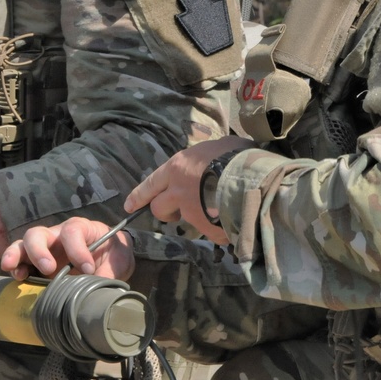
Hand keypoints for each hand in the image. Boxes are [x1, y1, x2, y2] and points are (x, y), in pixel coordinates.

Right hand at [1, 217, 135, 281]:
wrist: (112, 259)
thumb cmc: (113, 255)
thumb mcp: (119, 262)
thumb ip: (108, 275)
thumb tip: (97, 296)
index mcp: (80, 229)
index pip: (72, 231)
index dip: (77, 249)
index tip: (88, 268)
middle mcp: (57, 235)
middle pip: (38, 233)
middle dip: (39, 251)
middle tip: (48, 268)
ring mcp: (45, 248)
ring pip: (23, 245)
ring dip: (16, 257)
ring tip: (16, 272)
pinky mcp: (37, 264)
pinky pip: (20, 262)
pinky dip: (16, 269)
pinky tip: (18, 279)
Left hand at [124, 135, 254, 243]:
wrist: (252, 178)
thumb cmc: (236, 155)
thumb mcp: (220, 146)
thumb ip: (210, 155)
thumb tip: (218, 156)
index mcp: (177, 168)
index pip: (150, 184)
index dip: (139, 196)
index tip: (129, 206)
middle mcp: (178, 190)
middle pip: (158, 208)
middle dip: (165, 212)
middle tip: (177, 213)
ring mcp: (190, 211)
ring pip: (184, 221)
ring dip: (196, 220)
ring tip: (217, 212)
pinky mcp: (206, 228)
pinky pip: (209, 233)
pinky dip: (218, 231)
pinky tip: (231, 223)